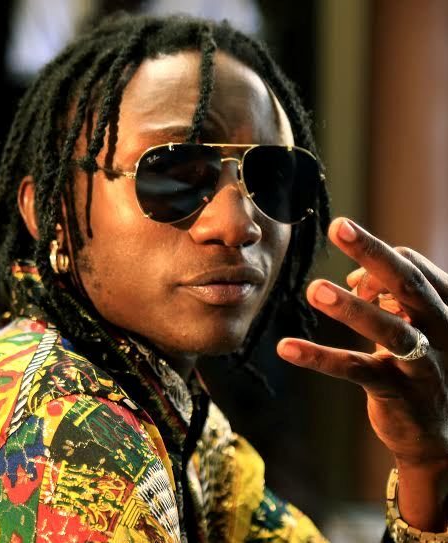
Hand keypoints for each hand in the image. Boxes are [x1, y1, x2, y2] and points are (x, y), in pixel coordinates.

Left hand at [277, 217, 447, 528]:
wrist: (443, 434)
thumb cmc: (424, 367)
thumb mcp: (415, 327)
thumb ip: (389, 297)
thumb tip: (353, 278)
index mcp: (446, 307)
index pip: (413, 267)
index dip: (378, 261)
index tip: (352, 274)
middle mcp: (444, 331)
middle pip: (408, 284)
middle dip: (373, 253)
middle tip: (338, 226)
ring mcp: (424, 364)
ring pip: (389, 329)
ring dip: (351, 307)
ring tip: (314, 289)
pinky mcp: (399, 392)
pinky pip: (356, 370)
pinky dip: (319, 358)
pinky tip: (285, 348)